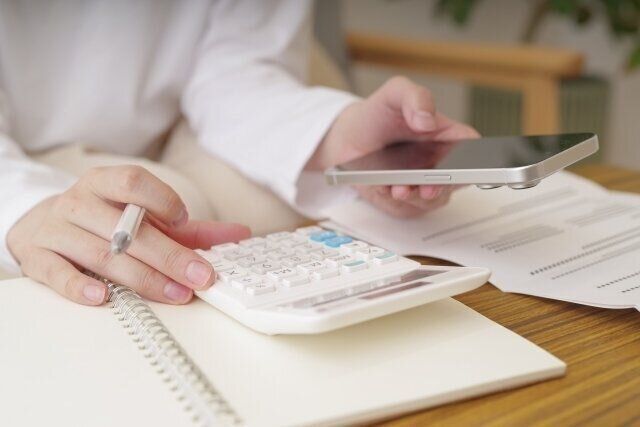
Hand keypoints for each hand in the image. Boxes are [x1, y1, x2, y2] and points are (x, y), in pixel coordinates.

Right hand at [7, 165, 249, 305]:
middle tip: (199, 277)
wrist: (44, 224)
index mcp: (106, 184)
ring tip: (174, 294)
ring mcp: (56, 229)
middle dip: (169, 255)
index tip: (184, 219)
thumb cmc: (104, 220)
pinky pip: (56, 273)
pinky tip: (103, 297)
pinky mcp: (37, 256)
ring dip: (142, 278)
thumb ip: (190, 228)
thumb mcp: (144, 217)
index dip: (161, 199)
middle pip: (126, 229)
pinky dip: (79, 286)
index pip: (133, 181)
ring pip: (101, 253)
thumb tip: (239, 234)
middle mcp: (80, 202)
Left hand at [309, 76, 479, 216]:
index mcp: (447, 136)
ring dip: (415, 197)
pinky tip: (383, 189)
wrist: (348, 138)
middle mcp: (442, 163)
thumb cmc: (378, 115)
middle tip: (428, 187)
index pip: (473, 148)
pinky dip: (395, 202)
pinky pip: (408, 208)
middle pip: (456, 180)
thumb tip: (427, 120)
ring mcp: (426, 184)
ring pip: (432, 199)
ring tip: (397, 188)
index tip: (463, 164)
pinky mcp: (408, 201)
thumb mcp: (394, 94)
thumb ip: (415, 97)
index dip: (476, 157)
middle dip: (443, 186)